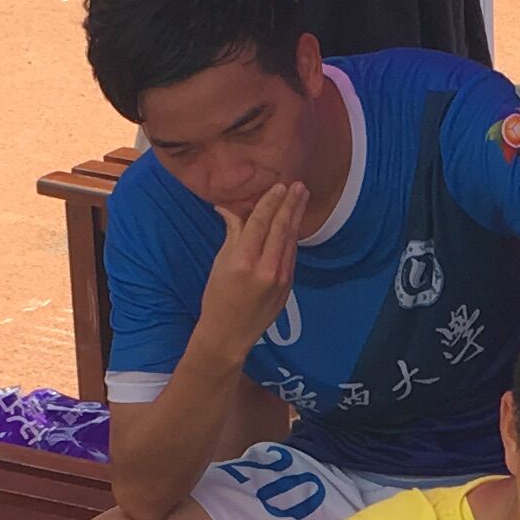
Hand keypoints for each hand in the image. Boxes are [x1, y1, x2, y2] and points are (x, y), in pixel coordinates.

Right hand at [196, 177, 309, 357]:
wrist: (229, 334)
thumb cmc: (218, 297)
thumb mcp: (220, 262)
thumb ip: (233, 232)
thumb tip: (231, 206)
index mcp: (243, 261)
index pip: (260, 223)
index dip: (270, 202)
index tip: (279, 185)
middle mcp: (265, 268)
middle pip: (281, 228)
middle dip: (290, 204)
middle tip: (299, 185)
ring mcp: (280, 278)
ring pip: (290, 240)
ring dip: (296, 217)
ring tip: (302, 197)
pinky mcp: (288, 285)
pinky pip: (291, 254)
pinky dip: (293, 236)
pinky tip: (295, 223)